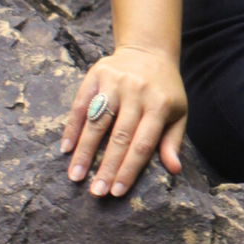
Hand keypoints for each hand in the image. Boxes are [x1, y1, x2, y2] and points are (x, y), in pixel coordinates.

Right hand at [61, 45, 187, 198]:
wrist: (149, 50)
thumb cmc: (165, 89)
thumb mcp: (178, 112)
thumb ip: (173, 141)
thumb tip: (175, 170)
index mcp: (160, 104)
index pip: (143, 144)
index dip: (129, 169)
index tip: (117, 192)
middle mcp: (137, 92)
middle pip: (119, 137)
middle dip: (106, 167)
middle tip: (95, 192)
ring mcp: (115, 82)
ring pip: (97, 122)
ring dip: (84, 152)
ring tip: (76, 176)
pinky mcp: (96, 75)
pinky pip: (81, 105)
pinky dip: (72, 128)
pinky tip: (66, 149)